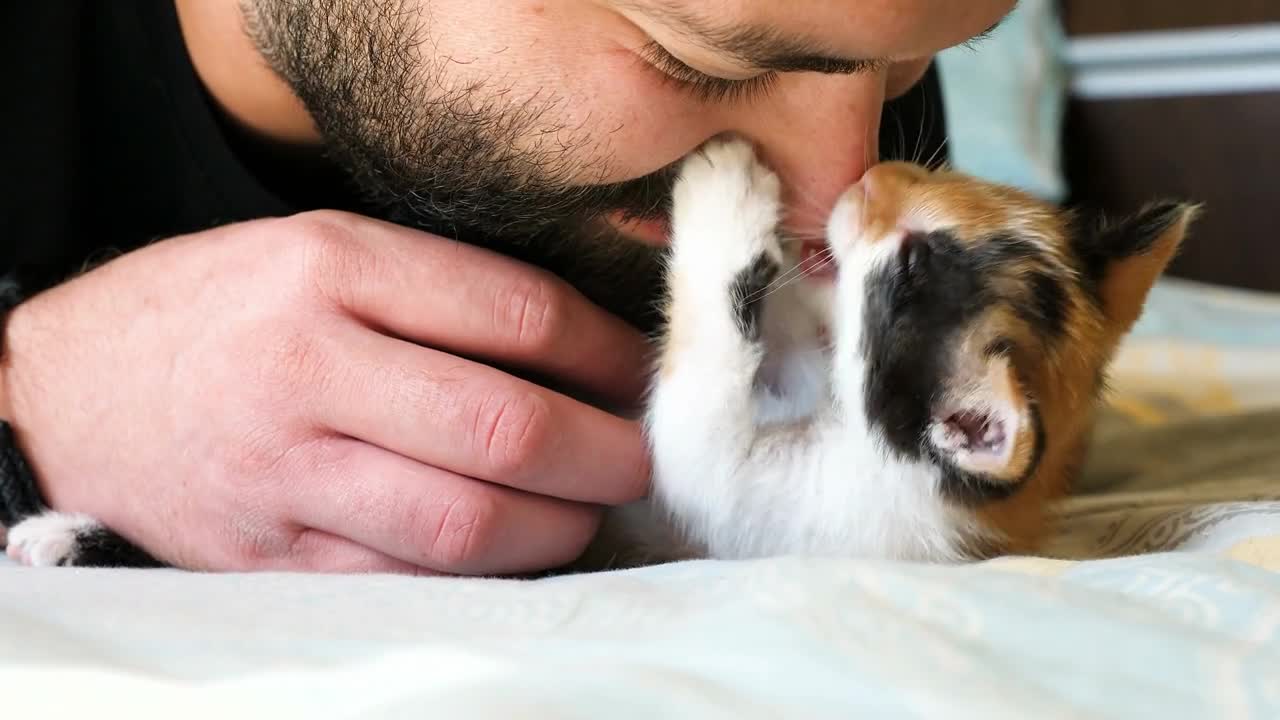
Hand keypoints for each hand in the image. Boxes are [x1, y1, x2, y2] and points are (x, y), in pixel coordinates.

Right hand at [0, 210, 651, 574]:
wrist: (70, 393)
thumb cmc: (217, 311)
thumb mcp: (315, 250)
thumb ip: (439, 288)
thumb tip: (583, 343)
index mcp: (331, 267)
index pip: (516, 314)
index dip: (606, 353)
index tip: (640, 374)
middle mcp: (309, 367)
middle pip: (504, 428)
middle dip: (604, 455)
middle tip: (638, 459)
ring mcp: (284, 472)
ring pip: (464, 523)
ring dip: (558, 527)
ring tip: (585, 510)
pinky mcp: (268, 556)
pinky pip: (408, 580)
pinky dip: (483, 574)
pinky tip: (512, 549)